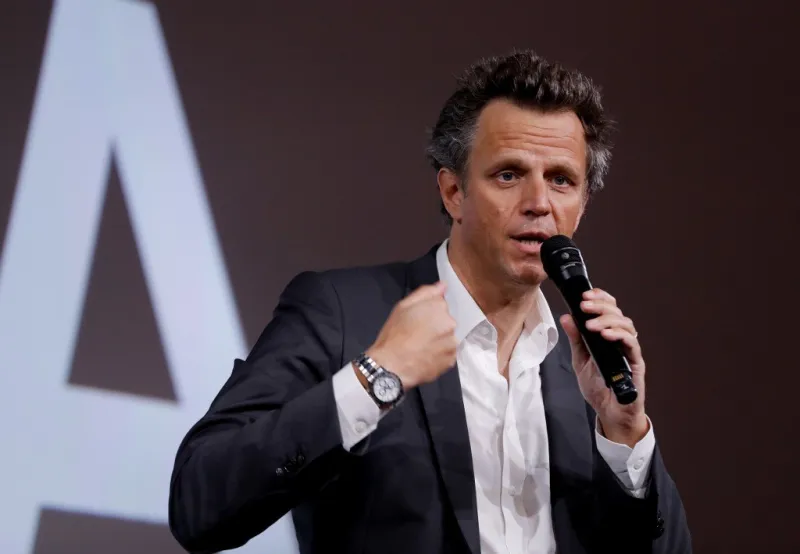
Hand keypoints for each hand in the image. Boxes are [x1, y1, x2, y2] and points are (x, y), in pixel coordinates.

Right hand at [365, 282, 456, 389]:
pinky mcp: (451, 360)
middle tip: (417, 334)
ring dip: (438, 340)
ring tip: (421, 347)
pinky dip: (439, 354)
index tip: (417, 320)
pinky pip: (447, 353)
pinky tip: (425, 356)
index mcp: (439, 308)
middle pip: (445, 321)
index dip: (427, 312)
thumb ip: (425, 293)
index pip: (440, 304)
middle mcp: (450, 324)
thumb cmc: (394, 335)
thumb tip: (442, 286)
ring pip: (447, 337)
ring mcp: (452, 343)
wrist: (392, 366)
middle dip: (435, 326)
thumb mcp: (402, 307)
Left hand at [559, 288, 648, 446]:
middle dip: (600, 306)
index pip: (608, 310)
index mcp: (607, 336)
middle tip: (584, 305)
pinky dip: (619, 336)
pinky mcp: (636, 363)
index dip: (600, 298)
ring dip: (607, 320)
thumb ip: (576, 340)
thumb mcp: (580, 361)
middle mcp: (620, 340)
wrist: (609, 412)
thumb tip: (567, 317)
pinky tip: (606, 335)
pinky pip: (632, 344)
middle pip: (617, 313)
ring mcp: (629, 350)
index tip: (585, 295)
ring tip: (591, 325)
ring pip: (626, 324)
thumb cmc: (598, 388)